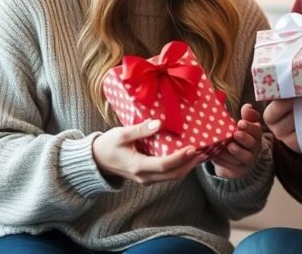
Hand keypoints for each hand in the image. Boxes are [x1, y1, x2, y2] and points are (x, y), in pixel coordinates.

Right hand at [92, 119, 206, 184]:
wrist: (97, 160)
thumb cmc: (108, 145)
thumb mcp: (121, 134)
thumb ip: (140, 130)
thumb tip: (158, 123)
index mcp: (138, 166)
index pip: (164, 165)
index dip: (181, 157)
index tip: (193, 148)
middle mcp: (144, 176)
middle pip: (173, 175)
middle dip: (190, 164)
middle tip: (203, 152)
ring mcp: (146, 179)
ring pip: (172, 177)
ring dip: (187, 167)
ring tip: (200, 154)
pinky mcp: (148, 177)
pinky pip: (167, 175)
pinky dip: (179, 167)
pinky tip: (187, 157)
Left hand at [212, 104, 263, 178]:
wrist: (231, 160)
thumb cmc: (236, 138)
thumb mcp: (241, 126)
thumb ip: (246, 116)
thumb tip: (248, 106)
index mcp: (255, 135)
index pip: (257, 130)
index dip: (249, 127)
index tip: (240, 123)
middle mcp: (255, 148)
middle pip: (252, 144)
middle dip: (243, 138)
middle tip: (235, 134)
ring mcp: (248, 161)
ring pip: (242, 156)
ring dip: (231, 150)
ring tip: (223, 146)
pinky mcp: (239, 171)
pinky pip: (231, 167)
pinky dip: (222, 160)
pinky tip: (215, 155)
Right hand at [262, 94, 301, 154]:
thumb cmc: (296, 111)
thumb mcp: (292, 102)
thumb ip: (295, 93)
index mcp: (269, 113)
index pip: (278, 104)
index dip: (292, 95)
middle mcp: (274, 126)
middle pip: (291, 113)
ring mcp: (284, 136)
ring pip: (300, 123)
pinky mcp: (296, 144)